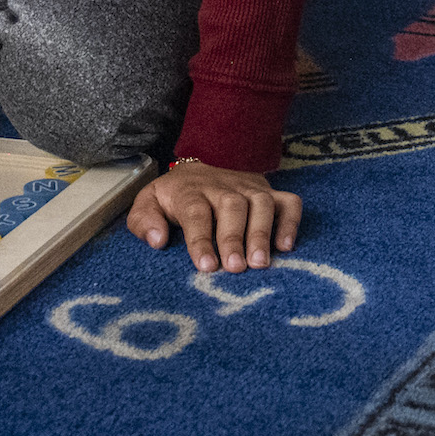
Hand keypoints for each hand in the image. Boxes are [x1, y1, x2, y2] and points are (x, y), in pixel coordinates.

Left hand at [126, 160, 301, 272]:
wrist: (199, 167)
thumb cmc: (175, 197)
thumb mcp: (148, 202)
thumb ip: (144, 221)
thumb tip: (157, 240)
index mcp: (189, 190)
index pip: (196, 211)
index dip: (201, 239)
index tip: (206, 266)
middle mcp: (222, 186)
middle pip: (232, 205)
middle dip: (234, 237)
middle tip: (236, 268)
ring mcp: (249, 187)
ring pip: (261, 202)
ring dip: (262, 232)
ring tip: (260, 262)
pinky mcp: (269, 192)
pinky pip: (288, 201)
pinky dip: (291, 222)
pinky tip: (286, 246)